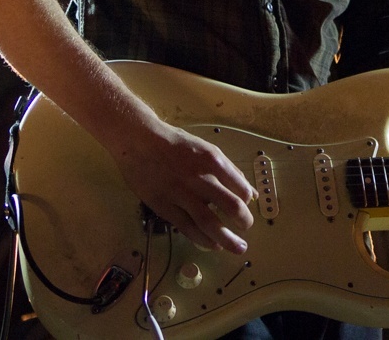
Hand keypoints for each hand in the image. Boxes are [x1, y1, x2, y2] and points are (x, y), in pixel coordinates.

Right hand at [111, 118, 257, 253]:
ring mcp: (182, 194)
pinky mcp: (165, 206)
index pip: (240, 188)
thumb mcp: (207, 149)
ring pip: (210, 223)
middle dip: (244, 222)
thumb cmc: (176, 144)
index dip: (247, 201)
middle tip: (246, 228)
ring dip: (227, 239)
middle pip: (231, 207)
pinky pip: (188, 227)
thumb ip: (229, 171)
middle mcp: (201, 178)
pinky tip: (212, 245)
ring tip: (237, 247)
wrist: (139, 141)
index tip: (245, 206)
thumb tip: (249, 192)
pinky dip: (203, 239)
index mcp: (214, 161)